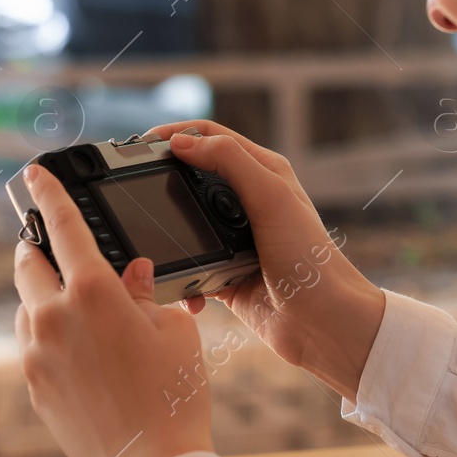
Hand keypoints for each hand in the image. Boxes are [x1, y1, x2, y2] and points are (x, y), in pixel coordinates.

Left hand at [13, 164, 213, 456]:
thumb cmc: (175, 398)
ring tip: (86, 317)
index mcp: (93, 292)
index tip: (33, 173)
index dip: (46, 192)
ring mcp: (36, 354)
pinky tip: (84, 356)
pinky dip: (50, 336)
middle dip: (38, 249)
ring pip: (27, 306)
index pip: (61, 224)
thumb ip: (149, 294)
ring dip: (46, 298)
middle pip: (27, 263)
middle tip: (57, 249)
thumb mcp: (176, 333)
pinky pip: (32, 345)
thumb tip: (133, 275)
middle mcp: (53, 317)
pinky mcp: (33, 386)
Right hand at [144, 119, 385, 401]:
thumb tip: (182, 142)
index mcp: (264, 173)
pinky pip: (190, 268)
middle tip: (132, 188)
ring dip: (170, 235)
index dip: (176, 134)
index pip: (212, 138)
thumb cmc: (310, 258)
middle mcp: (250, 202)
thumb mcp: (271, 196)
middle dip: (164, 181)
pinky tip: (185, 292)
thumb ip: (229, 162)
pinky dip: (181, 279)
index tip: (142, 143)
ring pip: (186, 225)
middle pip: (193, 178)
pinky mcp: (226, 275)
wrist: (323, 323)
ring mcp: (236, 240)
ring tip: (154, 242)